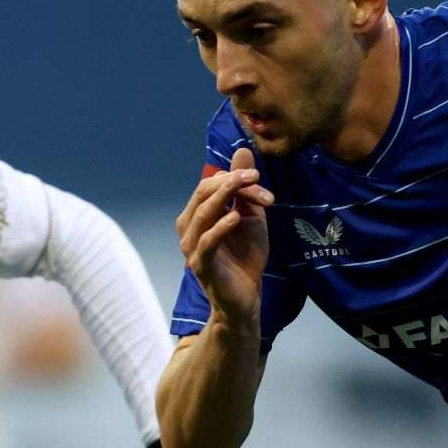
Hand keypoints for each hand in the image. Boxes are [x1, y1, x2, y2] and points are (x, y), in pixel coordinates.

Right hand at [176, 146, 274, 324]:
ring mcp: (192, 248)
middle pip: (202, 195)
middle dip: (229, 182)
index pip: (209, 185)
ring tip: (246, 187)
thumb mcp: (250, 215)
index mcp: (196, 215)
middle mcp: (189, 229)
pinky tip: (235, 217)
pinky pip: (206, 243)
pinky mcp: (201, 266)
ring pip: (201, 214)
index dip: (233, 178)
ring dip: (225, 197)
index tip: (259, 178)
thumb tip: (242, 150)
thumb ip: (244, 187)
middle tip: (255, 176)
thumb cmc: (245, 257)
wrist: (246, 297)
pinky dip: (219, 228)